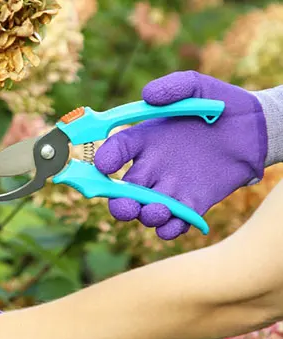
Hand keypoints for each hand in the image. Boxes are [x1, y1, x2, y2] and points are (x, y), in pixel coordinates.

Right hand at [95, 70, 267, 239]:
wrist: (256, 130)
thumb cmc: (221, 105)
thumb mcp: (198, 87)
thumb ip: (173, 87)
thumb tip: (147, 96)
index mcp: (145, 139)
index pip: (116, 150)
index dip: (107, 158)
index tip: (105, 165)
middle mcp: (151, 167)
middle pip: (122, 192)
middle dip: (118, 202)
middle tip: (124, 204)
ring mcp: (170, 188)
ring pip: (145, 211)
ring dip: (145, 216)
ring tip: (158, 210)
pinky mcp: (193, 204)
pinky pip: (174, 224)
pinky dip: (170, 229)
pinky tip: (174, 221)